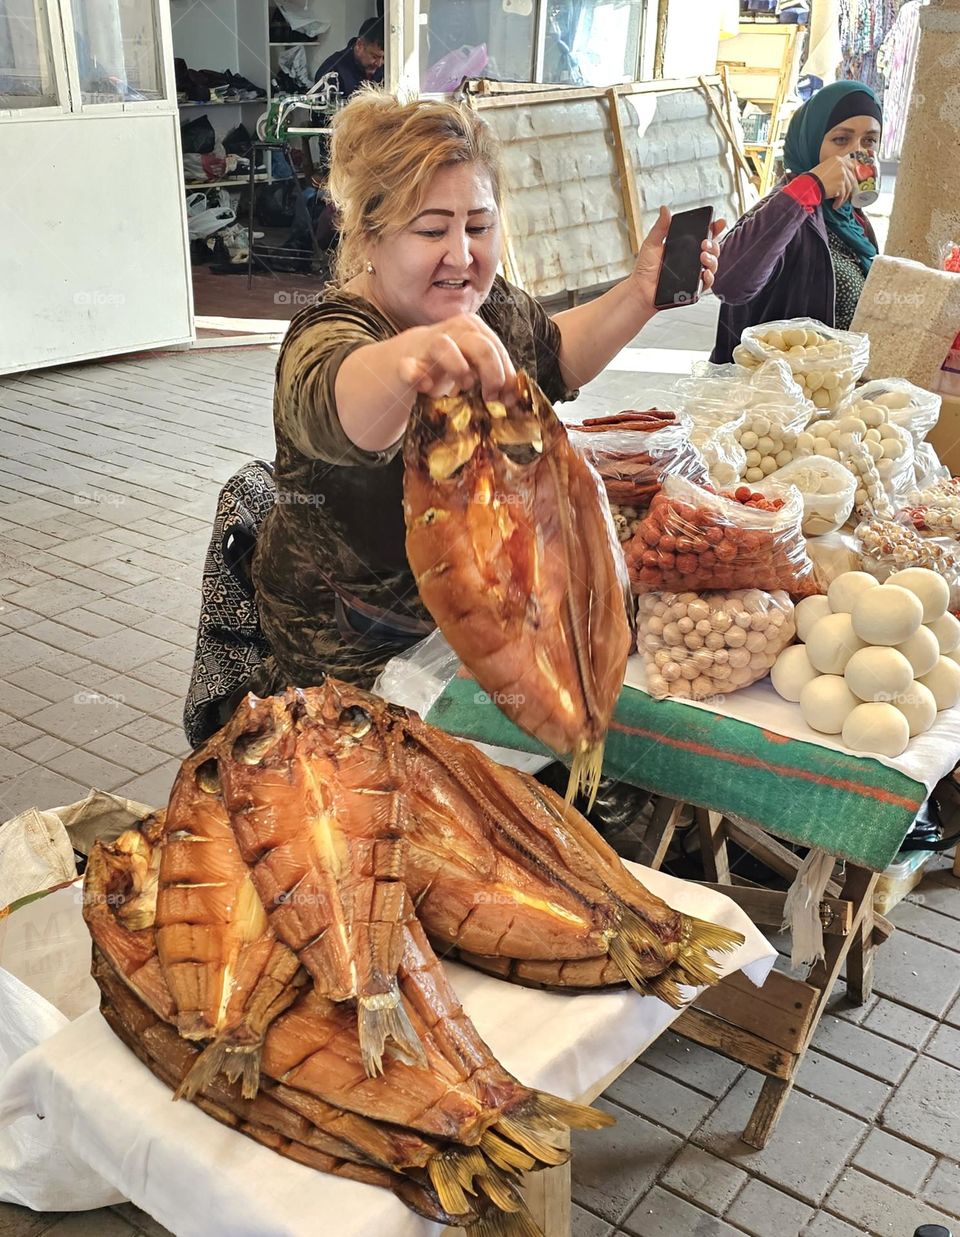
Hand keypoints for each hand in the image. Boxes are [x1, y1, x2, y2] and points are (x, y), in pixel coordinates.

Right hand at [396, 314, 517, 404]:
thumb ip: (495, 375)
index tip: (507, 399)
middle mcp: (452, 331)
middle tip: (490, 397)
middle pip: (481, 347)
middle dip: (492, 375)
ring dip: (458, 369)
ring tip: (465, 386)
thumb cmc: (450, 363)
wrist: (411, 359)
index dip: (505, 376)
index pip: (496, 349)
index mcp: (473, 329)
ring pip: (444, 347)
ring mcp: (427, 345)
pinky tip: (427, 388)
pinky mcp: (406, 362)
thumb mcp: (476, 365)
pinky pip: (409, 368)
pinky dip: (418, 377)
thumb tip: (513, 397)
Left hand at [631, 206, 724, 311]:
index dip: (714, 229)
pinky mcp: (693, 289)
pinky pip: (707, 283)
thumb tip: (664, 209)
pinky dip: (709, 278)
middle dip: (713, 244)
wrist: (640, 290)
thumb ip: (660, 227)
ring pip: (713, 265)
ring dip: (712, 259)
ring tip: (703, 256)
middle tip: (704, 243)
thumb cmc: (644, 269)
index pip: (704, 236)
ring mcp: (693, 275)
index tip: (719, 222)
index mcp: (685, 249)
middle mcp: (692, 261)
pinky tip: (704, 273)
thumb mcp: (652, 244)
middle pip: (712, 250)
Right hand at [808, 156, 859, 206]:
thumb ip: (835, 170)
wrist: (808, 185)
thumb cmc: (812, 179)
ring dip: (844, 197)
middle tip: (847, 195)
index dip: (852, 174)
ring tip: (838, 202)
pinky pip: (843, 195)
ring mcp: (842, 174)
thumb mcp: (824, 169)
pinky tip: (835, 205)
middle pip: (851, 177)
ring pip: (848, 187)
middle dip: (850, 188)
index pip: (851, 165)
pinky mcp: (840, 184)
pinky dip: (839, 201)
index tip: (852, 182)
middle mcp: (841, 165)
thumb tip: (842, 179)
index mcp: (837, 159)